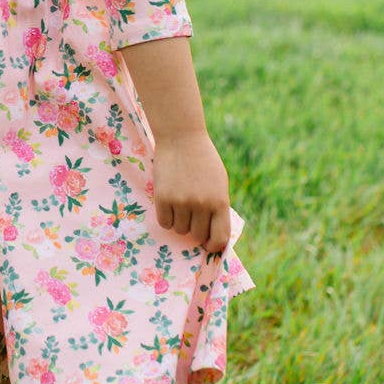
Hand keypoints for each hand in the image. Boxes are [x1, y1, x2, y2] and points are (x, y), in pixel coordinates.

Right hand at [151, 130, 230, 253]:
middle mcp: (202, 204)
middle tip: (191, 218)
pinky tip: (168, 204)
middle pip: (196, 235)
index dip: (213, 246)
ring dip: (179, 222)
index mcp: (220, 201)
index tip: (208, 245)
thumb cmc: (203, 160)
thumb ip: (217, 207)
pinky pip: (164, 222)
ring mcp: (182, 202)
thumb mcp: (219, 183)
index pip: (219, 237)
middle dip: (194, 230)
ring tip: (179, 205)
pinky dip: (166, 218)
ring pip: (179, 230)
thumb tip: (213, 234)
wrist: (181, 138)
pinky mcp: (163, 198)